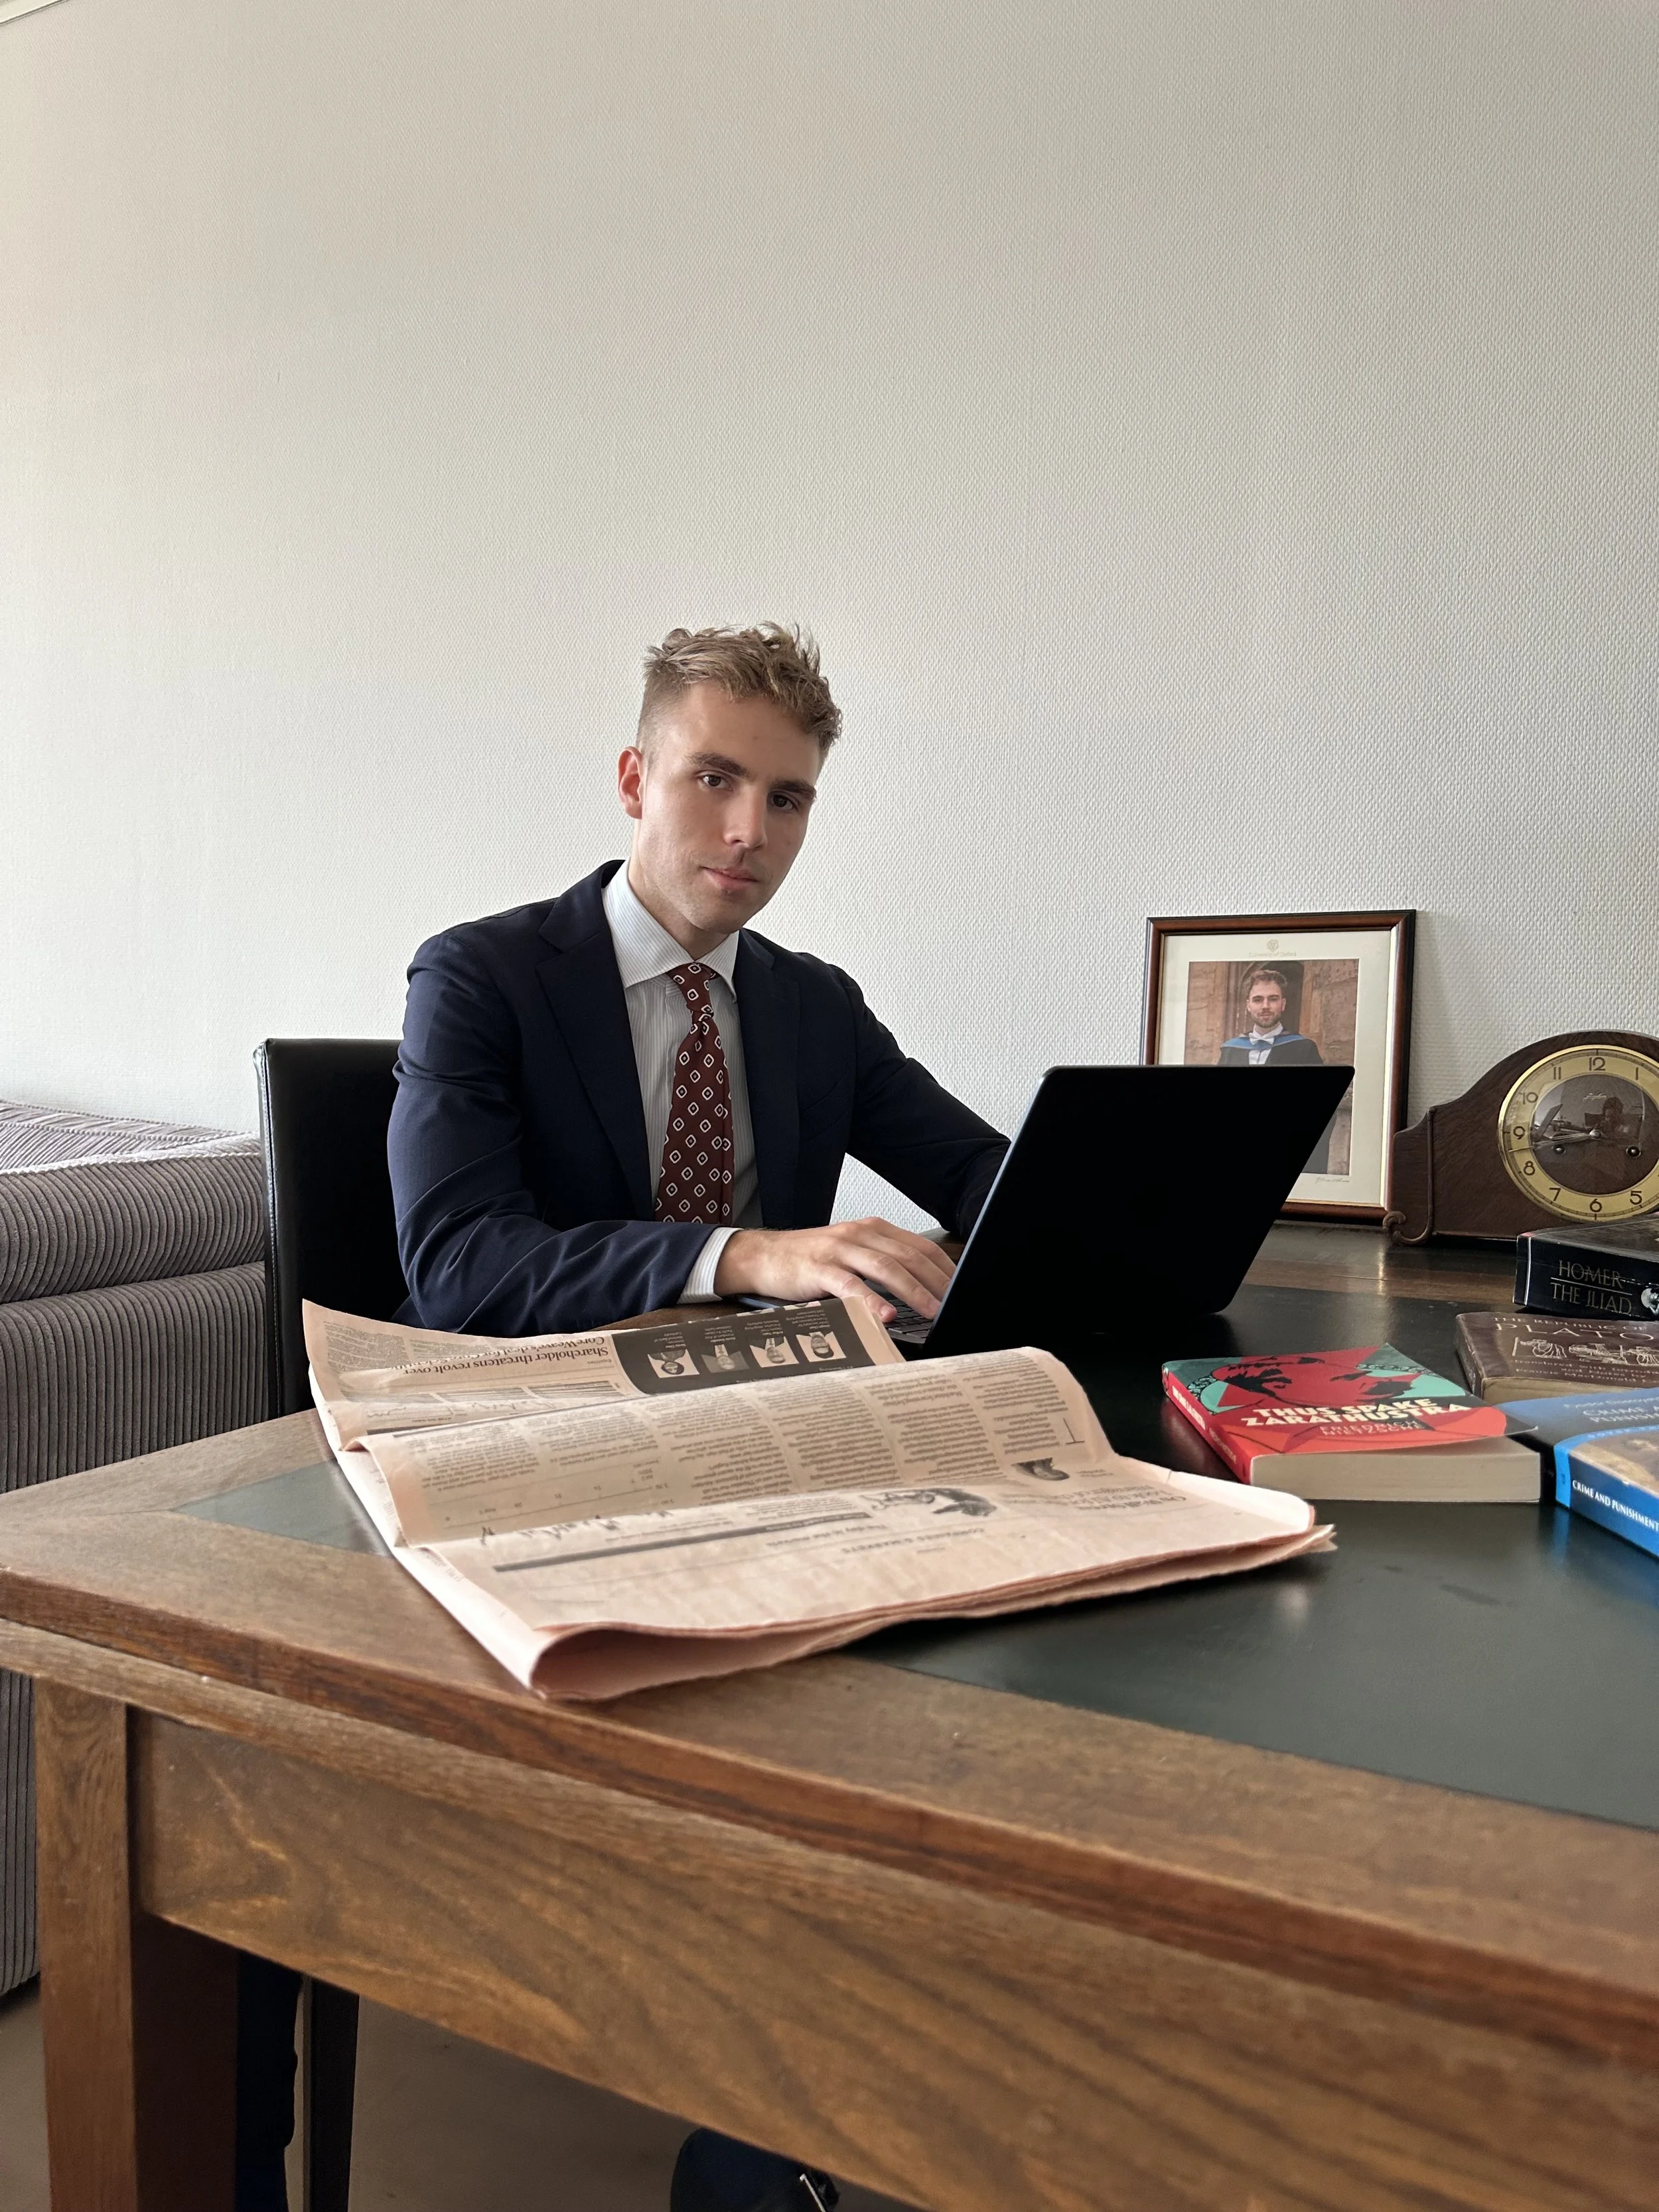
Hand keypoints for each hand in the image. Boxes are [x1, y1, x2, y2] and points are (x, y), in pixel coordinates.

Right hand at [713, 1218, 954, 1325]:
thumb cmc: (809, 1260)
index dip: (944, 1268)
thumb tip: (921, 1289)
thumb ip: (882, 1266)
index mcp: (872, 1230)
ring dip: (913, 1290)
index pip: (920, 1246)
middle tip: (955, 1303)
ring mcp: (839, 1249)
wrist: (761, 1256)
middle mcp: (859, 1234)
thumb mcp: (851, 1255)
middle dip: (937, 1281)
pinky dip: (871, 1299)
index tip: (962, 1288)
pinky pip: (850, 1284)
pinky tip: (885, 1314)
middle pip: (909, 1255)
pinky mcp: (818, 1268)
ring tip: (932, 1310)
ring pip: (885, 1266)